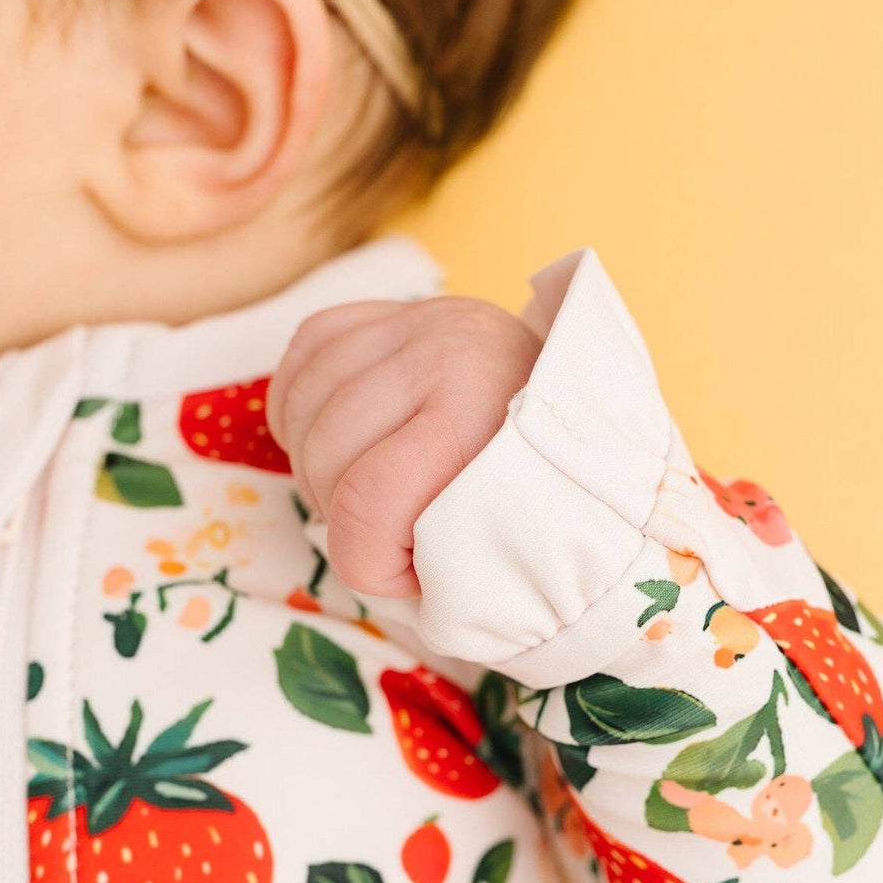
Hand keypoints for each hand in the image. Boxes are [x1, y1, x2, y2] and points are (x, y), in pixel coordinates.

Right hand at [266, 295, 541, 598]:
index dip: (364, 561)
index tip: (404, 571)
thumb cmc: (540, 487)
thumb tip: (374, 571)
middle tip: (384, 531)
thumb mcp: (511, 536)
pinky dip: (298, 405)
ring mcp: (414, 324)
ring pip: (304, 407)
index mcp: (477, 419)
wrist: (585, 404)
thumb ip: (442, 562)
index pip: (367, 505)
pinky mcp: (389, 310)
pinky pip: (304, 351)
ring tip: (357, 488)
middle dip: (338, 515)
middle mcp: (444, 356)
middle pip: (325, 456)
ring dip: (314, 464)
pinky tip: (328, 437)